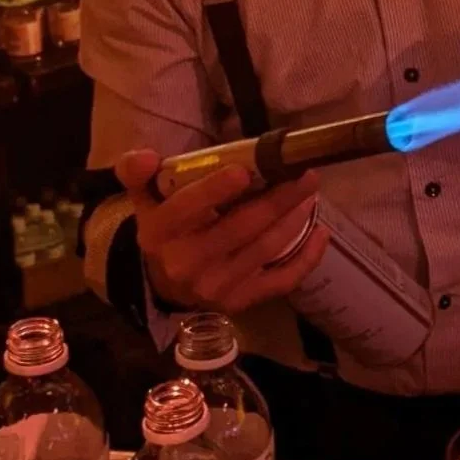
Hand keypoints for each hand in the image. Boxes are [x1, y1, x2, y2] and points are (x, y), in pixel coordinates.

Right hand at [116, 151, 327, 314]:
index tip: (244, 170)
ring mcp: (216, 286)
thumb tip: (146, 157)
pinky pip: (281, 281)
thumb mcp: (145, 198)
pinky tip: (321, 232)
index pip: (186, 209)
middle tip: (305, 172)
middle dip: (278, 198)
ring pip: (266, 249)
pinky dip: (307, 258)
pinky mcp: (241, 301)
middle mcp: (187, 263)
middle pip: (240, 226)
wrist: (167, 283)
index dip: (214, 190)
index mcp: (160, 232)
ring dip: (295, 219)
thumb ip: (138, 172)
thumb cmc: (166, 228)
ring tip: (310, 192)